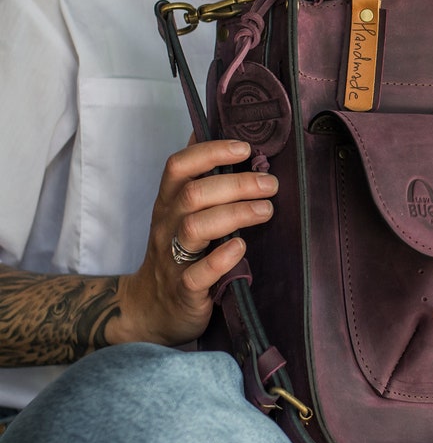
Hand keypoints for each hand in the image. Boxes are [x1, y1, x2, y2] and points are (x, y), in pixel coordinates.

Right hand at [114, 139, 277, 345]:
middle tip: (271, 184)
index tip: (245, 148)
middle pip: (194, 194)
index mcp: (168, 204)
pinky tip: (240, 247)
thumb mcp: (180, 213)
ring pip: (195, 228)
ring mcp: (172, 259)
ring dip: (234, 214)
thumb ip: (197, 180)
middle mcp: (166, 226)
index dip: (210, 152)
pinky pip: (198, 274)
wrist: (152, 309)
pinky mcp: (184, 290)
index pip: (178, 166)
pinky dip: (221, 259)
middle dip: (236, 184)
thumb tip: (208, 133)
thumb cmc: (176, 253)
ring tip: (266, 210)